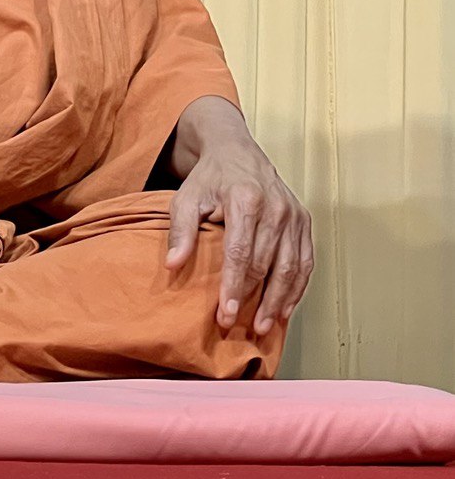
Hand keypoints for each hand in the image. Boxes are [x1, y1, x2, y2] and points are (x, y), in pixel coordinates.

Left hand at [165, 113, 313, 336]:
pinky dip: (297, 289)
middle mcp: (275, 207)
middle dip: (253, 299)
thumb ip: (180, 230)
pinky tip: (284, 309)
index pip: (241, 252)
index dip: (233, 286)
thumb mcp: (186, 197)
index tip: (225, 314)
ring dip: (278, 301)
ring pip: (291, 267)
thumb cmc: (209, 178)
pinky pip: (306, 261)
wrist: (236, 151)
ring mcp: (293, 215)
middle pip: (266, 263)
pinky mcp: (304, 221)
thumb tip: (172, 265)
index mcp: (245, 199)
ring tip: (262, 327)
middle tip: (238, 326)